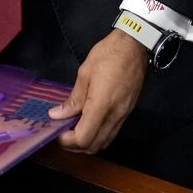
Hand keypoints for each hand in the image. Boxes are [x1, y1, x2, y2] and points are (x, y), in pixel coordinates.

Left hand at [48, 29, 148, 153]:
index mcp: (101, 105)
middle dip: (76, 146)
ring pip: (105, 142)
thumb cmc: (108, 55)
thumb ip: (73, 99)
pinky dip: (99, 135)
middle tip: (63, 134)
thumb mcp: (85, 73)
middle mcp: (114, 115)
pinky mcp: (128, 112)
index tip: (58, 132)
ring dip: (88, 143)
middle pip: (94, 146)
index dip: (68, 141)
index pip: (84, 138)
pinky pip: (112, 133)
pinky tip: (89, 123)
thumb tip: (57, 115)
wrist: (135, 46)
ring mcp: (123, 115)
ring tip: (75, 130)